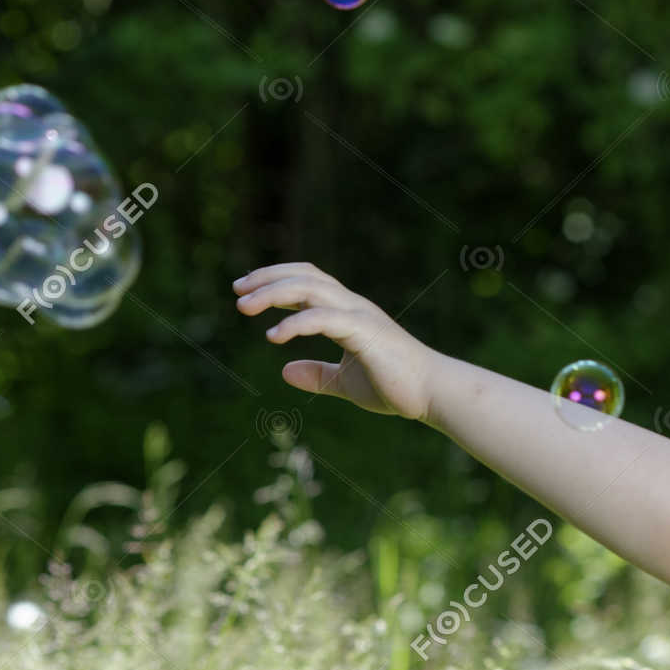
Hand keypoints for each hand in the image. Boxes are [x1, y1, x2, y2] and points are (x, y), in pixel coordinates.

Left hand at [232, 263, 442, 421]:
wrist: (432, 393)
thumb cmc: (395, 386)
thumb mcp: (346, 382)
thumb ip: (318, 375)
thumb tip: (285, 372)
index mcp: (348, 312)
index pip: (308, 279)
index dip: (276, 278)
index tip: (245, 289)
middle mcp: (352, 306)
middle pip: (305, 275)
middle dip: (267, 279)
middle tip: (237, 292)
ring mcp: (359, 316)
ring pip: (310, 288)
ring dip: (273, 293)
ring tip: (244, 308)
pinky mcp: (365, 333)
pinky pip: (323, 319)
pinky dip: (295, 323)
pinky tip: (274, 336)